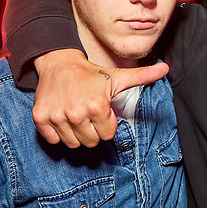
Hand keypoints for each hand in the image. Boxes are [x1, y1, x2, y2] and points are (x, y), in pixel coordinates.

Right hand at [33, 49, 168, 147]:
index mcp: (97, 106)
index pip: (107, 135)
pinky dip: (58, 133)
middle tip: (89, 115)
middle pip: (91, 142)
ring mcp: (57, 116)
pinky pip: (53, 140)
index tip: (101, 111)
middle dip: (93, 131)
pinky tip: (63, 117)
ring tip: (77, 116)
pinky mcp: (40, 118)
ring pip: (72, 144)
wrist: (59, 63)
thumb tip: (166, 68)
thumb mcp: (118, 76)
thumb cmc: (92, 74)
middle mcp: (76, 113)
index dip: (106, 124)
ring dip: (76, 133)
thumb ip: (143, 76)